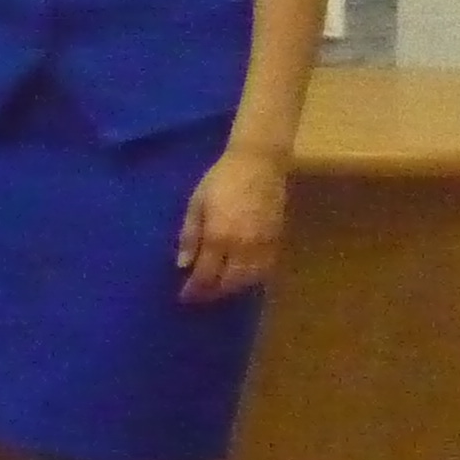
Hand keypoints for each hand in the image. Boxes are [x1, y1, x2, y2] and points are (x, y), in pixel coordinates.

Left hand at [176, 143, 286, 300]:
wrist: (259, 163)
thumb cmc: (221, 179)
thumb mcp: (196, 203)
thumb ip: (189, 235)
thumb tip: (182, 264)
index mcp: (219, 236)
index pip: (206, 275)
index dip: (194, 289)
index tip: (184, 296)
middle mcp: (243, 246)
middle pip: (229, 282)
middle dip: (213, 293)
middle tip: (200, 295)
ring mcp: (263, 245)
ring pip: (250, 280)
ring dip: (233, 288)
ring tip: (219, 288)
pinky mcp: (277, 240)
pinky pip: (266, 269)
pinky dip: (253, 278)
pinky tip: (242, 277)